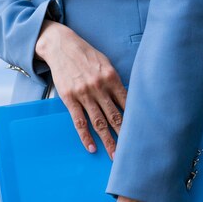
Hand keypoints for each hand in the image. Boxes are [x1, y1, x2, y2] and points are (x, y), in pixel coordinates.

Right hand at [35, 20, 126, 159]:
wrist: (61, 46)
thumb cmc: (85, 55)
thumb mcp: (105, 63)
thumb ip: (114, 81)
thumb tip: (125, 99)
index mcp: (111, 77)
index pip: (127, 103)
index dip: (135, 119)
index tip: (142, 132)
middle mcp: (99, 87)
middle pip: (115, 116)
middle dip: (124, 135)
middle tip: (132, 151)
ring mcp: (84, 94)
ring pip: (98, 122)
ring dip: (107, 140)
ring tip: (114, 155)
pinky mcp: (69, 99)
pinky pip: (79, 121)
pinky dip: (85, 136)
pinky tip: (92, 147)